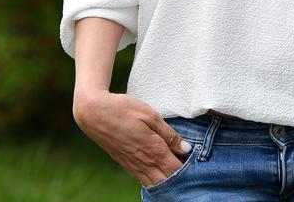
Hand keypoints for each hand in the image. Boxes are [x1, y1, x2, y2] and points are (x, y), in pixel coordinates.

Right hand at [73, 89, 191, 186]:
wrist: (94, 113)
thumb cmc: (124, 109)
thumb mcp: (151, 115)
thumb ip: (169, 134)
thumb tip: (186, 148)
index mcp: (153, 150)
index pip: (176, 170)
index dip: (188, 170)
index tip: (198, 165)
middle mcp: (144, 162)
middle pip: (166, 181)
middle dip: (179, 180)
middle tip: (191, 173)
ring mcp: (133, 166)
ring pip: (154, 183)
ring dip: (166, 181)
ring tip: (177, 173)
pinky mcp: (125, 164)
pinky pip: (143, 179)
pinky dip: (153, 179)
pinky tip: (159, 173)